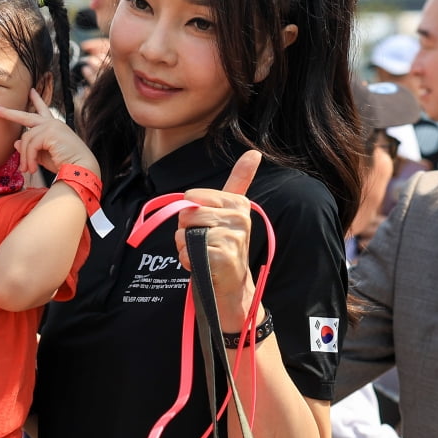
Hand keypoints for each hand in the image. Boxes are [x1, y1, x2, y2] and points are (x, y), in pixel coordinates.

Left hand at [0, 89, 97, 176]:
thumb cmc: (65, 164)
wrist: (81, 170)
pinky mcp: (50, 132)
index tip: (31, 91)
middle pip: (25, 116)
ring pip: (26, 139)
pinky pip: (31, 145)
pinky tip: (33, 168)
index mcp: (54, 126)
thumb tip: (16, 143)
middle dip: (8, 113)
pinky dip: (29, 159)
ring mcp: (52, 126)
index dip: (36, 100)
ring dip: (25, 157)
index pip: (43, 110)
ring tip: (28, 170)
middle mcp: (53, 123)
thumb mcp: (43, 156)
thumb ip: (30, 148)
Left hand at [175, 150, 262, 331]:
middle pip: (186, 214)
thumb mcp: (229, 211)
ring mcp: (233, 236)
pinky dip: (188, 261)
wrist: (231, 286)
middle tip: (204, 243)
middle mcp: (239, 216)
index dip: (190, 214)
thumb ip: (239, 180)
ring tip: (204, 253)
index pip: (191, 197)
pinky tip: (204, 265)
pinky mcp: (223, 255)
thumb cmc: (223, 246)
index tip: (206, 225)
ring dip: (186, 247)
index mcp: (238, 202)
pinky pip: (187, 251)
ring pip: (184, 233)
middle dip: (186, 231)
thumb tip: (254, 152)